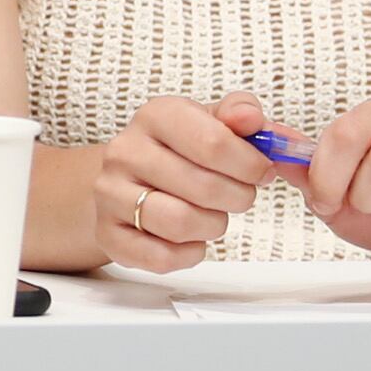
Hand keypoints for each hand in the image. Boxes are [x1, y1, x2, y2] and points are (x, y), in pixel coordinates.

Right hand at [88, 92, 271, 272]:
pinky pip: (161, 257)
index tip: (262, 171)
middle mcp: (125, 151)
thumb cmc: (179, 150)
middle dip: (238, 198)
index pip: (213, 143)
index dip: (250, 164)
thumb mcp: (210, 121)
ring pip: (181, 223)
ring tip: (214, 216)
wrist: (126, 177)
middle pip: (204, 188)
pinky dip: (189, 254)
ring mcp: (110, 194)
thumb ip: (240, 113)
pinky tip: (192, 238)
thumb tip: (250, 119)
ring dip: (213, 226)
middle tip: (240, 196)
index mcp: (155, 116)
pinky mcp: (108, 234)